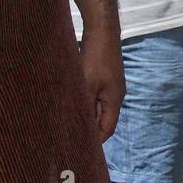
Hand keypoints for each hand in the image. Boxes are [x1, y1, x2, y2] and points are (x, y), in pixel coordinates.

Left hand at [79, 27, 124, 142]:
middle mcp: (115, 95)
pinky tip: (72, 103)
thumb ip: (83, 107)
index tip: (79, 150)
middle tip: (70, 140)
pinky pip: (96, 96)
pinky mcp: (104, 77)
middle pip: (103, 120)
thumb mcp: (85, 86)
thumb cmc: (95, 59)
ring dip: (86, 115)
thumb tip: (76, 127)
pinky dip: (85, 103)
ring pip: (98, 107)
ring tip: (68, 123)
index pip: (107, 129)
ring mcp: (111, 85)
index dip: (95, 142)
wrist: (102, 31)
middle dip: (89, 131)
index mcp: (114, 100)